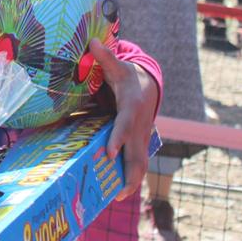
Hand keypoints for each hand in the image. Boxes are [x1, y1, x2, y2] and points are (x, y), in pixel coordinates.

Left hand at [91, 38, 157, 200]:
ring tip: (117, 198)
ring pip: (140, 164)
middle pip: (138, 154)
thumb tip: (93, 42)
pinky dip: (130, 179)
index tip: (109, 153)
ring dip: (131, 181)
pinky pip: (136, 164)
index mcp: (131, 110)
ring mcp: (141, 139)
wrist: (148, 86)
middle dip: (129, 173)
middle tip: (118, 192)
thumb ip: (105, 57)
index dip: (118, 139)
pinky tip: (119, 193)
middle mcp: (139, 128)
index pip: (124, 126)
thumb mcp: (118, 67)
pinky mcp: (139, 145)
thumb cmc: (128, 77)